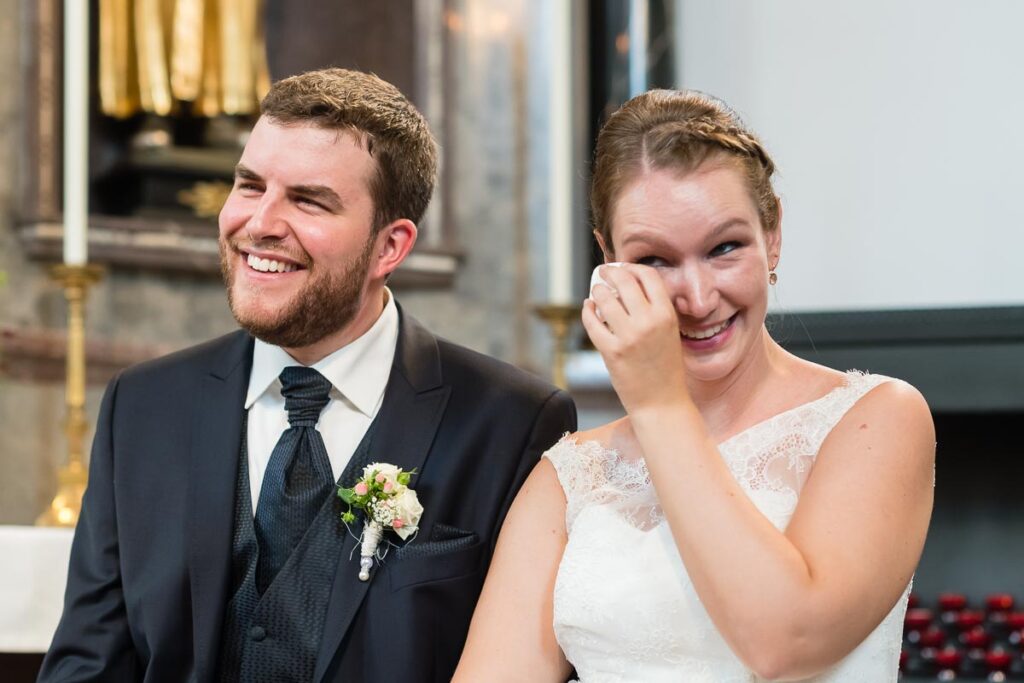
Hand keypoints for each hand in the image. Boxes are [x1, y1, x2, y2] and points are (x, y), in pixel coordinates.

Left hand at [582, 264, 690, 413]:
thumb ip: (655, 310)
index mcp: (667, 315)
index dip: (632, 267)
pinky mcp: (611, 351)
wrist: (662, 403)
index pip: (648, 275)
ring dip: (597, 291)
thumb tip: (629, 286)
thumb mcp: (670, 333)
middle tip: (604, 272)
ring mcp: (629, 336)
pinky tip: (588, 308)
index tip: (623, 267)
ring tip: (596, 292)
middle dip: (610, 272)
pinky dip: (587, 311)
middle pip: (624, 281)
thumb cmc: (666, 369)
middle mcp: (649, 322)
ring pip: (604, 299)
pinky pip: (592, 322)